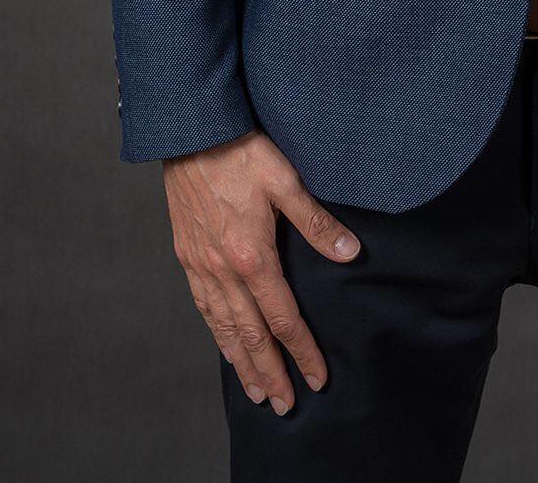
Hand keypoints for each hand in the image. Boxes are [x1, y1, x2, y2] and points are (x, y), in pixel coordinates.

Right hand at [163, 128, 360, 413]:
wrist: (192, 133)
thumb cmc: (241, 152)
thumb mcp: (287, 181)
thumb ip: (317, 223)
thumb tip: (350, 253)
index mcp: (252, 257)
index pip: (282, 318)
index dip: (301, 351)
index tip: (316, 378)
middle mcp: (223, 270)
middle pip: (250, 335)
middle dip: (269, 372)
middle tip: (282, 404)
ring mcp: (201, 265)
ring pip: (223, 326)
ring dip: (240, 361)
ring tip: (253, 388)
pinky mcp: (187, 254)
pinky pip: (203, 305)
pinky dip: (216, 332)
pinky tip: (223, 340)